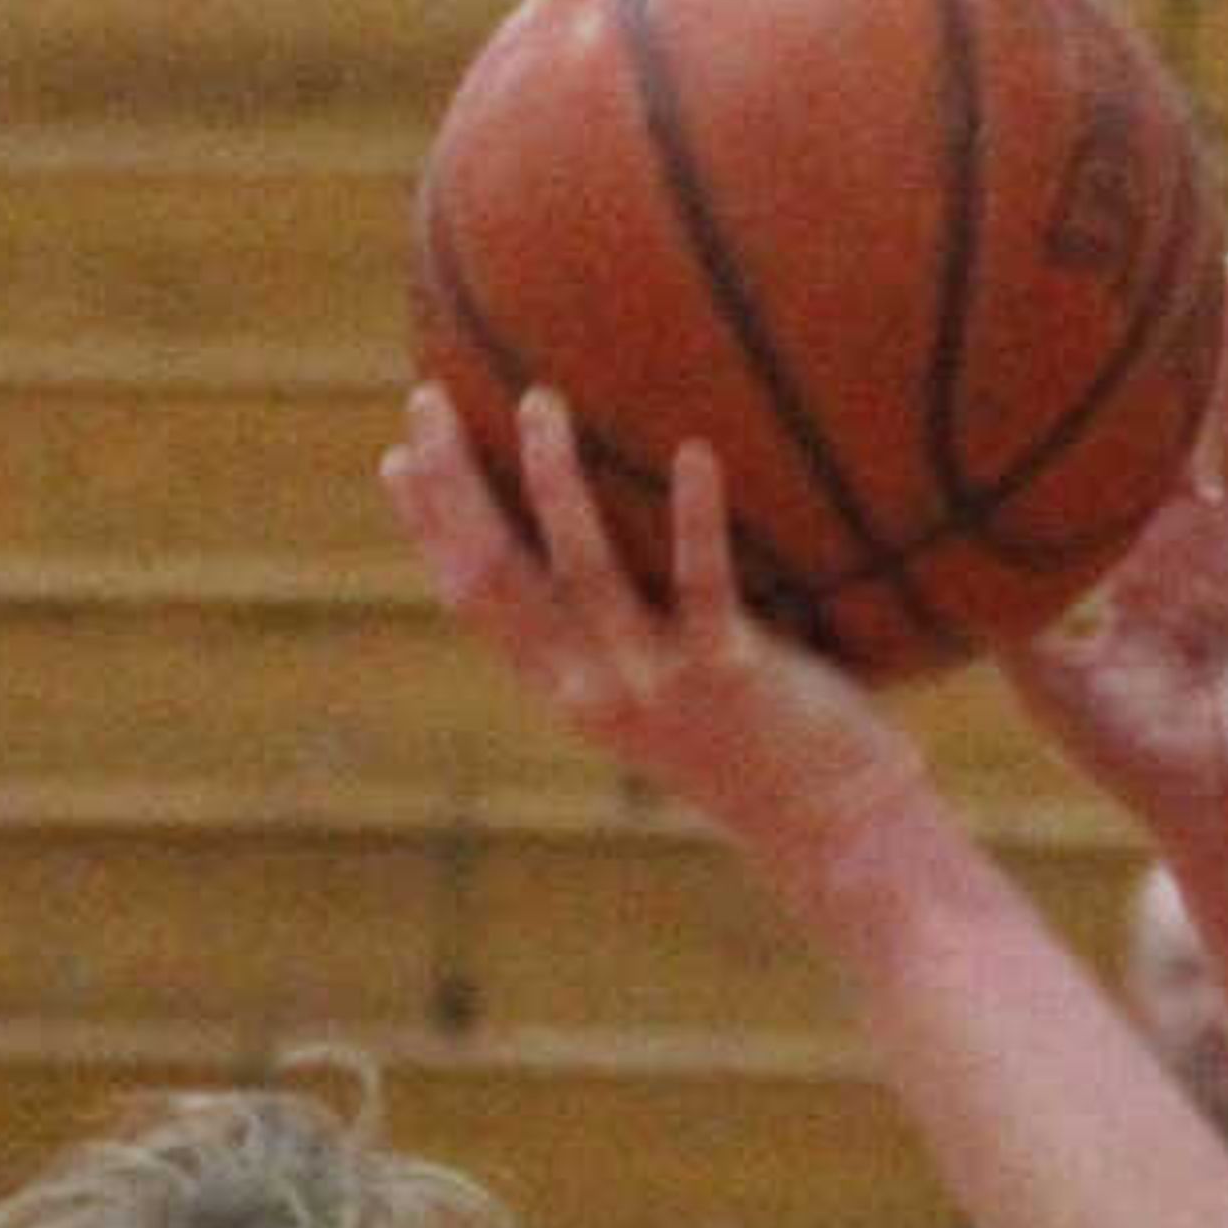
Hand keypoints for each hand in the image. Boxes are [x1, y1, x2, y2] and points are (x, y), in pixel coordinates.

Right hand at [390, 383, 931, 898]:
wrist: (830, 828)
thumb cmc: (756, 745)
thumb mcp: (662, 693)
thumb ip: (624, 632)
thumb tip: (606, 546)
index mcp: (567, 689)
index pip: (472, 601)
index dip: (429, 529)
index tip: (397, 456)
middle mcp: (593, 689)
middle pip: (497, 574)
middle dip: (454, 485)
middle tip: (429, 399)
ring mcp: (657, 682)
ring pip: (583, 570)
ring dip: (553, 481)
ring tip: (539, 400)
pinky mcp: (729, 674)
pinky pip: (704, 583)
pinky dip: (696, 517)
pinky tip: (694, 450)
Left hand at [999, 256, 1227, 856]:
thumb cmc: (1144, 767)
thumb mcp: (1051, 690)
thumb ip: (1000, 627)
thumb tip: (919, 573)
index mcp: (1134, 559)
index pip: (1097, 463)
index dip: (1068, 401)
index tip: (1028, 320)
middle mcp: (1192, 539)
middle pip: (1165, 421)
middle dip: (1150, 345)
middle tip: (1121, 250)